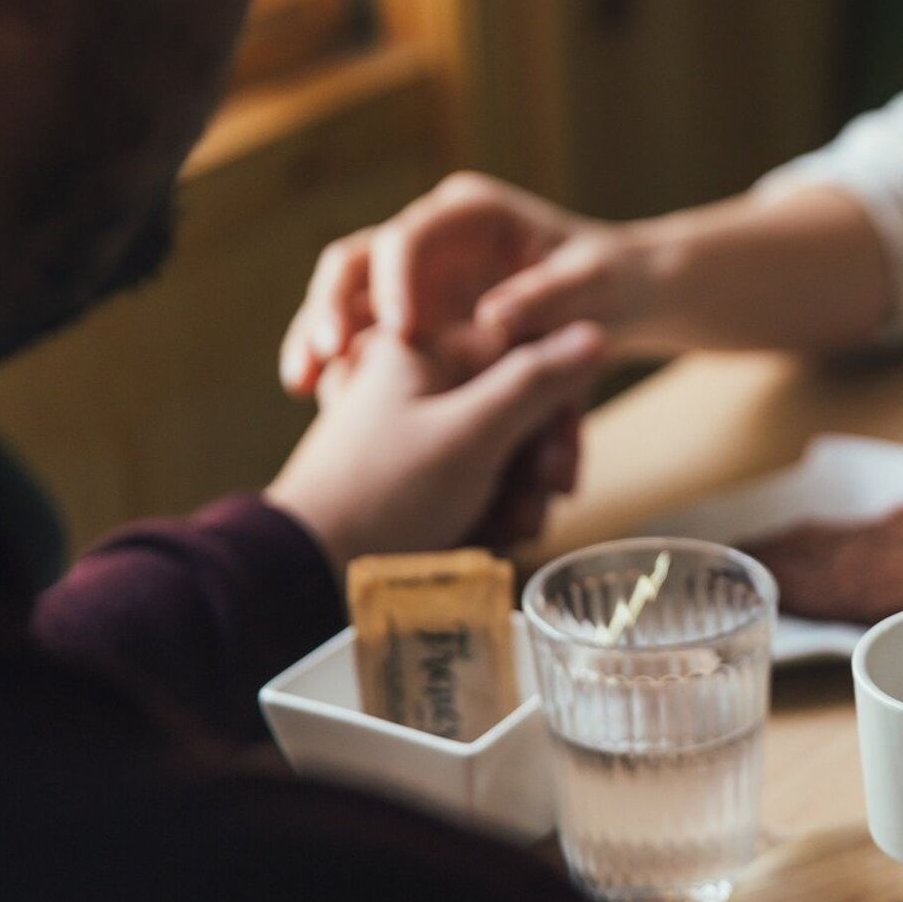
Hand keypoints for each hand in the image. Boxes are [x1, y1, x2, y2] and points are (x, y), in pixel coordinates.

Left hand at [266, 322, 604, 571]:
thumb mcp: (470, 433)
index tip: (557, 461)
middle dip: (535, 465)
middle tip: (537, 506)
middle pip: (518, 408)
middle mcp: (422, 381)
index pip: (524, 353)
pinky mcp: (416, 475)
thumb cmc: (384, 494)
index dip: (554, 409)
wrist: (309, 569)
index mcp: (425, 346)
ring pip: (503, 452)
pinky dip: (488, 512)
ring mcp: (418, 430)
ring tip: (504, 532)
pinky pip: (476, 483)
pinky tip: (483, 540)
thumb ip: (535, 382)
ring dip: (517, 497)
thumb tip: (593, 332)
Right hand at [279, 173, 649, 396]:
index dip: (395, 280)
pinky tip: (320, 400)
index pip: (410, 235)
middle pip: (357, 261)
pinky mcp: (412, 319)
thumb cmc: (612, 284)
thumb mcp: (593, 287)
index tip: (398, 330)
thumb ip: (548, 298)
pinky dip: (338, 365)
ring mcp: (416, 278)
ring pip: (346, 299)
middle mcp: (432, 238)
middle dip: (330, 306)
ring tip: (304, 384)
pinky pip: (359, 338)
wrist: (620, 301)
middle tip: (323, 356)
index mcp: (470, 214)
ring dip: (318, 337)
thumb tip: (494, 318)